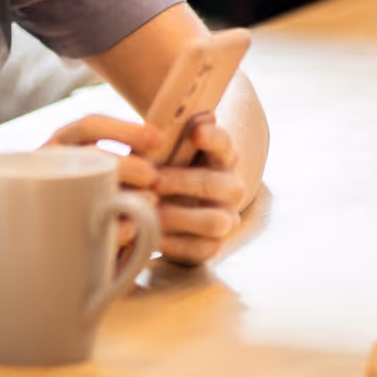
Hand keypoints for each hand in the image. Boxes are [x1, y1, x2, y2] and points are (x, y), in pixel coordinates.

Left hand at [147, 114, 250, 265]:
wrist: (147, 209)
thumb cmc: (152, 171)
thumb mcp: (154, 154)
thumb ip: (160, 140)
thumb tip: (162, 127)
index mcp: (219, 158)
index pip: (225, 144)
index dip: (214, 138)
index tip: (196, 132)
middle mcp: (230, 187)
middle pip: (220, 185)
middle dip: (184, 182)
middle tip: (154, 181)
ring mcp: (225, 218)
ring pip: (215, 221)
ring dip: (179, 216)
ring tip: (151, 210)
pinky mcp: (211, 245)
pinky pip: (201, 248)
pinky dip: (174, 243)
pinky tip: (152, 235)